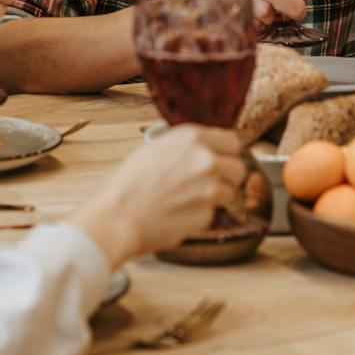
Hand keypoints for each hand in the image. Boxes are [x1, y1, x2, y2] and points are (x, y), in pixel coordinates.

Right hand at [70, 126, 245, 266]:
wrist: (115, 216)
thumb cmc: (126, 184)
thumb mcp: (156, 148)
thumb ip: (187, 148)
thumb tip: (208, 152)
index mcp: (193, 138)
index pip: (233, 141)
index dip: (227, 153)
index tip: (222, 160)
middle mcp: (206, 160)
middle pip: (239, 168)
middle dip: (227, 177)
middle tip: (208, 184)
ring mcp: (209, 189)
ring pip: (230, 193)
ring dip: (215, 198)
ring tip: (186, 200)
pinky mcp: (206, 216)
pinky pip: (212, 214)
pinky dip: (199, 216)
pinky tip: (177, 214)